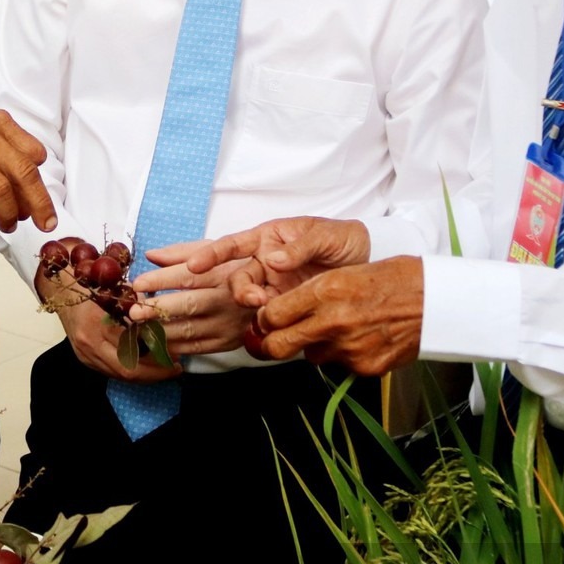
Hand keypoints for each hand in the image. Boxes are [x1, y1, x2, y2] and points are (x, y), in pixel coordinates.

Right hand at [0, 100, 54, 232]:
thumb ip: (8, 145)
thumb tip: (32, 178)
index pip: (34, 155)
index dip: (42, 183)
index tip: (43, 203)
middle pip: (24, 174)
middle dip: (39, 205)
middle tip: (44, 224)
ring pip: (2, 191)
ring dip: (10, 214)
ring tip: (9, 225)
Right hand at [39, 271, 180, 382]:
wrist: (59, 289)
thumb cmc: (90, 283)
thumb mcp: (117, 287)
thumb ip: (138, 304)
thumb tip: (164, 317)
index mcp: (96, 323)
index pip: (133, 348)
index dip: (157, 354)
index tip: (177, 353)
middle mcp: (89, 344)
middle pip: (128, 370)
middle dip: (156, 373)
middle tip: (176, 368)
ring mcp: (85, 355)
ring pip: (121, 375)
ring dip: (146, 374)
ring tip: (167, 368)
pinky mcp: (85, 360)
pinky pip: (113, 372)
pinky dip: (133, 371)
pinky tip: (148, 366)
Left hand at [127, 262, 254, 356]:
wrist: (273, 296)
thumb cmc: (235, 268)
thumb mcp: (215, 251)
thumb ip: (182, 253)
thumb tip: (151, 255)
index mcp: (222, 273)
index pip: (187, 276)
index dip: (160, 280)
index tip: (137, 283)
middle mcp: (227, 299)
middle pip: (188, 304)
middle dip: (157, 309)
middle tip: (133, 311)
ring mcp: (227, 324)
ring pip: (189, 329)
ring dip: (160, 330)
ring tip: (138, 327)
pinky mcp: (227, 342)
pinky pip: (196, 347)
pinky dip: (173, 345)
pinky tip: (155, 340)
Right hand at [152, 216, 370, 310]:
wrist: (369, 262)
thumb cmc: (342, 239)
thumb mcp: (325, 236)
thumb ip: (300, 247)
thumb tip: (274, 259)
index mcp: (268, 238)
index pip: (233, 244)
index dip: (212, 254)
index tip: (194, 265)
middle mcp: (265, 263)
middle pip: (238, 278)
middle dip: (240, 290)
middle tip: (257, 300)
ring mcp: (274, 286)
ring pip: (250, 300)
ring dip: (254, 308)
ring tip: (270, 311)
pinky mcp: (287, 305)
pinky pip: (270, 316)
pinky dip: (269, 323)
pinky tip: (276, 327)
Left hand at [251, 256, 424, 374]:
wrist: (436, 299)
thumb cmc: (393, 279)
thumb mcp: (345, 273)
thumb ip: (311, 295)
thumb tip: (279, 315)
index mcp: (326, 291)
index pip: (271, 316)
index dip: (265, 321)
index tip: (267, 321)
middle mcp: (333, 321)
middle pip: (278, 346)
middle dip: (271, 345)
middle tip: (273, 341)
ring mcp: (349, 348)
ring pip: (312, 355)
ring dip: (318, 346)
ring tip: (343, 328)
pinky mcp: (365, 367)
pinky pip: (341, 365)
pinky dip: (346, 355)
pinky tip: (364, 338)